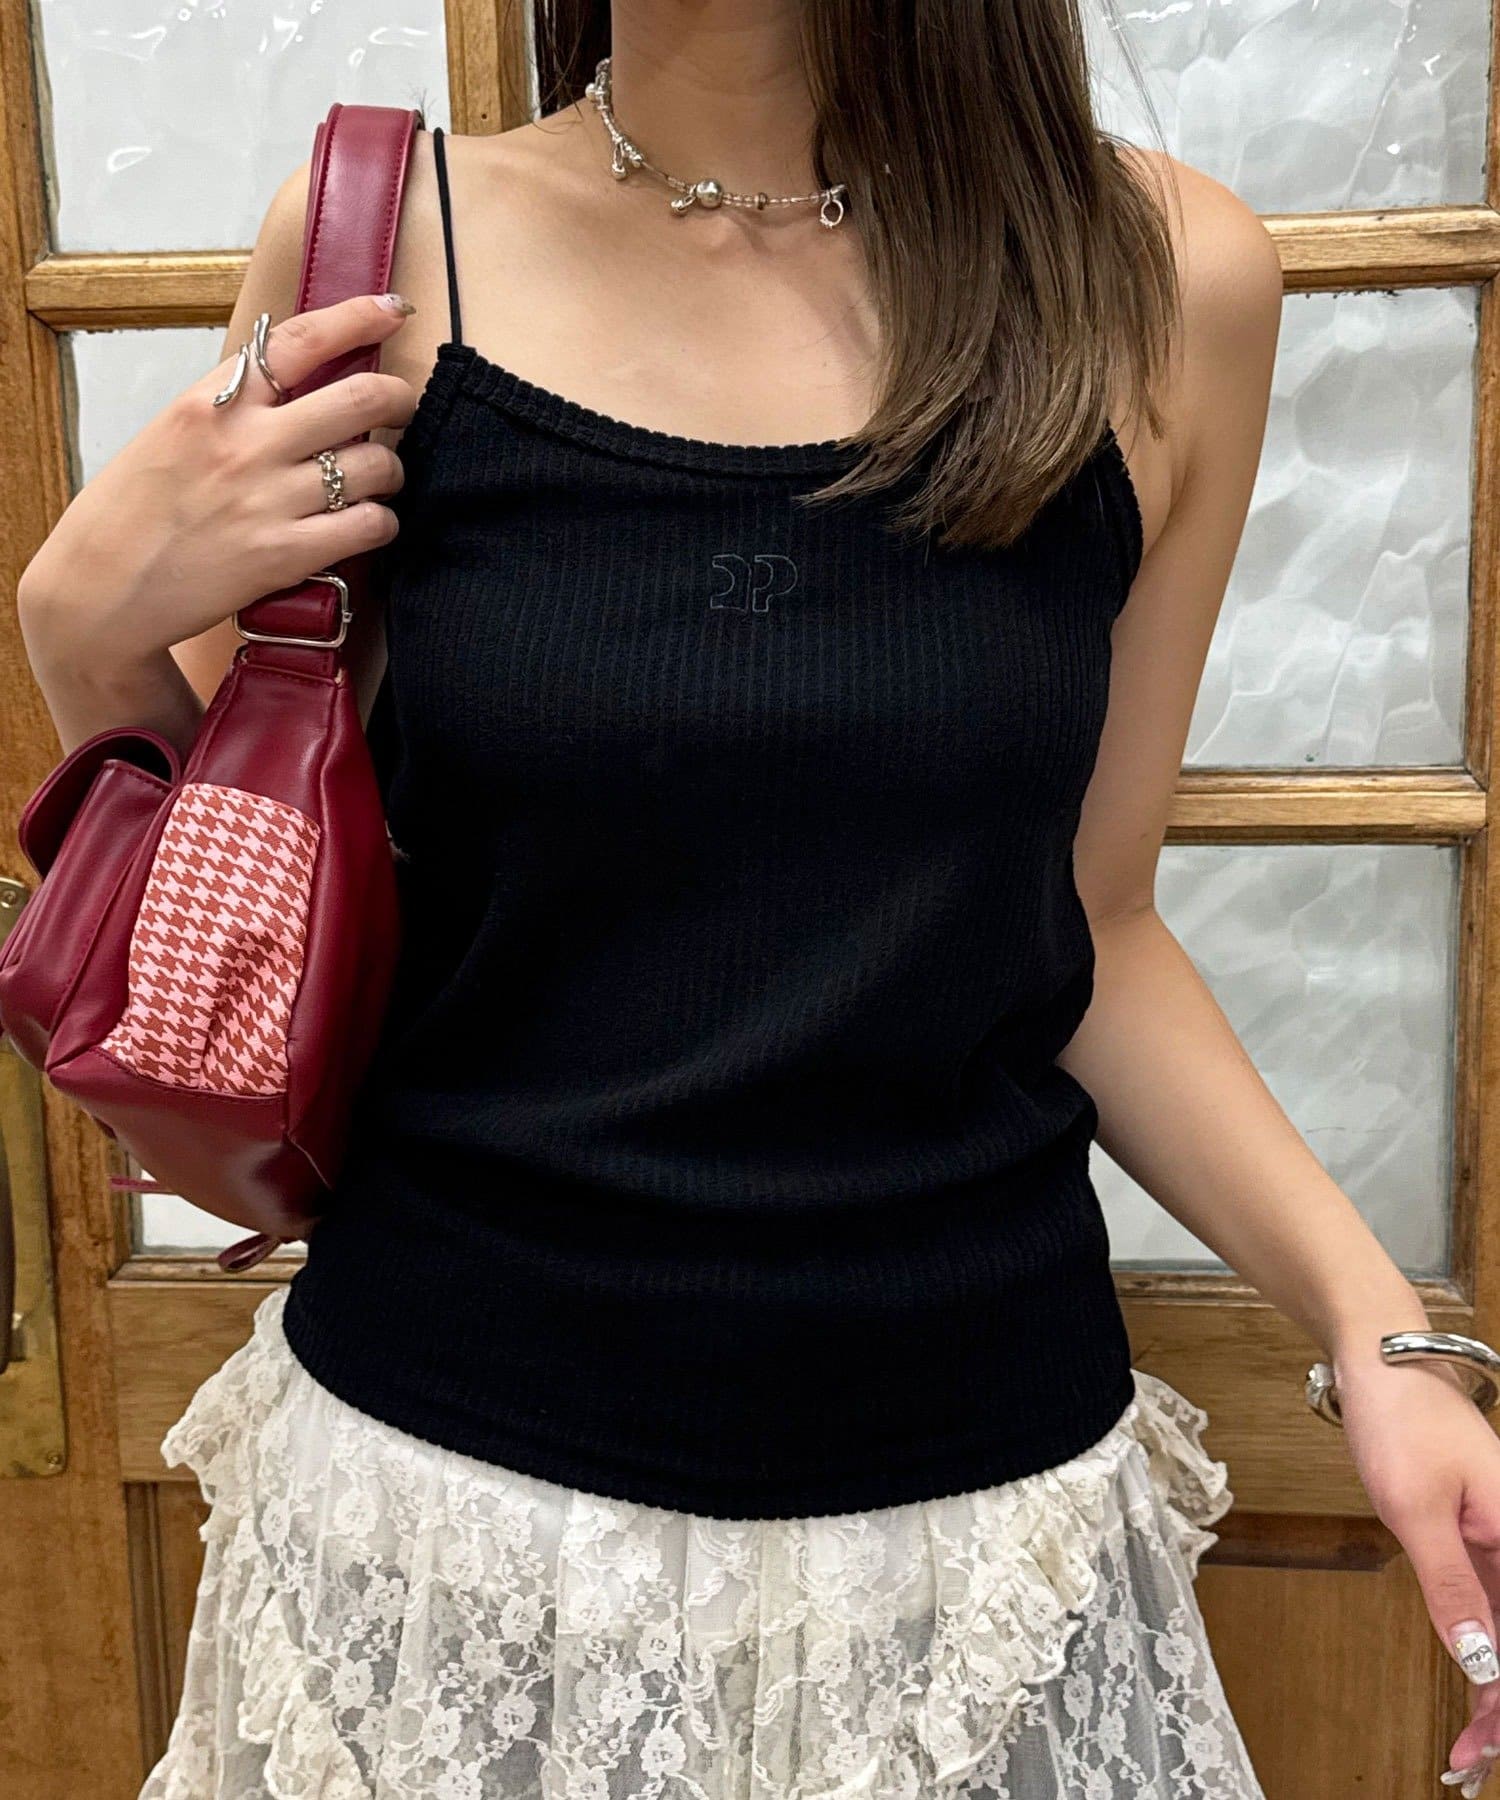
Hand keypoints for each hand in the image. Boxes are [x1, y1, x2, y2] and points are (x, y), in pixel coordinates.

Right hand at [18, 292, 416, 674]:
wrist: (102, 590)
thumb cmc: (133, 513)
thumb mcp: (171, 433)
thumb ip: (233, 407)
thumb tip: (297, 383)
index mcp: (213, 403)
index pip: (299, 341)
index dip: (357, 318)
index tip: (392, 310)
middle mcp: (247, 444)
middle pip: (362, 399)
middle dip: (399, 399)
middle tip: (403, 407)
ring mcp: (270, 499)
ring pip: (377, 465)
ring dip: (391, 470)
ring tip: (378, 478)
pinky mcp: (287, 555)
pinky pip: (371, 526)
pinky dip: (382, 522)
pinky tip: (369, 523)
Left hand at [1335, 1353, 1499, 1793]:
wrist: (1383, 1358)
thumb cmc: (1401, 1416)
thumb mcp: (1415, 1508)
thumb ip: (1451, 1588)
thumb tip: (1483, 1664)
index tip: (1487, 1745)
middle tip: (1468, 1760)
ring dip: (1498, 1689)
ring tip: (1467, 1746)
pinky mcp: (1480, 1540)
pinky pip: (1495, 1609)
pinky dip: (1484, 1652)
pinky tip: (1473, 1688)